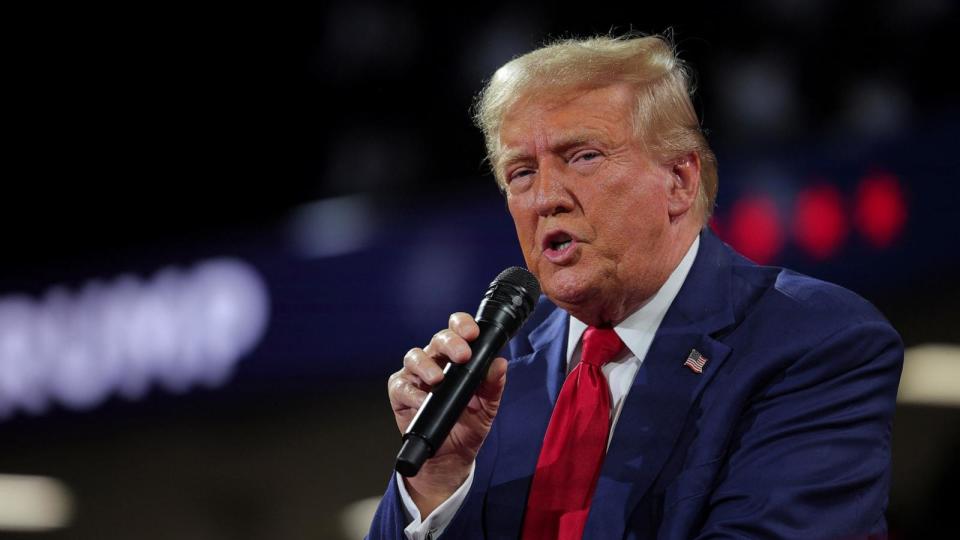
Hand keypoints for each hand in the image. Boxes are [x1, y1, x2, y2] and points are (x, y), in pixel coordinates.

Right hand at [388, 312, 507, 516]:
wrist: (450, 458)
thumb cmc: (468, 426)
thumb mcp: (488, 408)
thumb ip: (494, 386)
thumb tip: (500, 364)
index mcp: (457, 358)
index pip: (458, 330)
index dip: (463, 325)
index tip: (473, 333)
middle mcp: (435, 361)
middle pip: (438, 340)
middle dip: (450, 343)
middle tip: (462, 355)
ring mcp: (416, 376)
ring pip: (415, 357)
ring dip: (426, 365)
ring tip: (438, 379)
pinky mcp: (400, 393)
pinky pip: (401, 386)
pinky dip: (412, 392)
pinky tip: (423, 400)